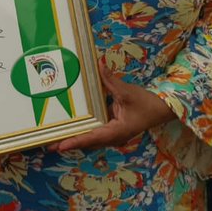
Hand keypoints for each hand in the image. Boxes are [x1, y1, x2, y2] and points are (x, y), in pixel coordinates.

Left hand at [50, 60, 173, 153]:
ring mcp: (112, 134)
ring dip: (75, 137)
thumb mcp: (127, 92)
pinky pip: (95, 131)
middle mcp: (112, 137)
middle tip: (48, 144)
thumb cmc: (146, 104)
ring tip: (54, 138)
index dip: (75, 141)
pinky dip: (83, 130)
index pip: (92, 137)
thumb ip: (110, 81)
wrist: (162, 110)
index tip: (60, 145)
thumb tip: (98, 65)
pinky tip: (71, 126)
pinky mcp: (112, 128)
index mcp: (116, 132)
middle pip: (87, 141)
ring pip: (90, 138)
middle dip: (69, 142)